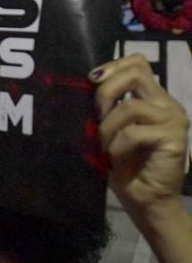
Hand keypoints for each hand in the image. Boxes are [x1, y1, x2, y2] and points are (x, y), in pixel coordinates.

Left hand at [92, 54, 189, 221]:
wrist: (145, 200)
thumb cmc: (125, 166)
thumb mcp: (111, 129)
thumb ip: (108, 107)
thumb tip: (88, 83)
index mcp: (153, 99)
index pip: (137, 63)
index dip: (113, 66)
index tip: (91, 80)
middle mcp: (167, 104)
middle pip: (135, 74)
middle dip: (106, 92)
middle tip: (97, 116)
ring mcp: (174, 119)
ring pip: (130, 106)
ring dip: (108, 128)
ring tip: (107, 147)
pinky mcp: (175, 137)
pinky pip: (134, 132)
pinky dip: (117, 146)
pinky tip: (117, 158)